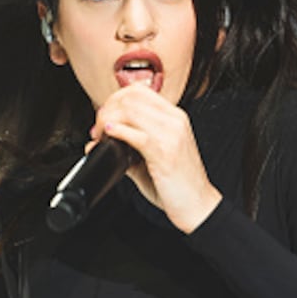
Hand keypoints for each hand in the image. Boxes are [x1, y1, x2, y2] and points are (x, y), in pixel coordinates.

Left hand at [88, 84, 221, 232]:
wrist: (198, 206)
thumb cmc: (178, 185)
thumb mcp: (154, 158)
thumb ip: (129, 146)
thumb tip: (98, 142)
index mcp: (175, 118)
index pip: (140, 91)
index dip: (115, 100)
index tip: (104, 117)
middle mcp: (175, 121)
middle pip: (131, 97)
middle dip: (107, 109)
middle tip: (98, 128)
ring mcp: (171, 134)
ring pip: (130, 110)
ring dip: (108, 120)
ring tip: (101, 136)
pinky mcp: (164, 152)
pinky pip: (135, 133)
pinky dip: (116, 132)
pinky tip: (108, 137)